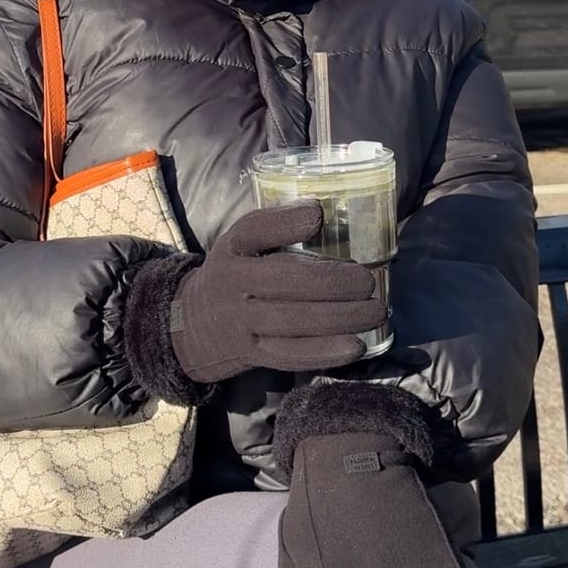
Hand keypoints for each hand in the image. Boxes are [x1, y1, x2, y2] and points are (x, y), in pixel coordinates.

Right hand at [170, 202, 385, 382]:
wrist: (192, 325)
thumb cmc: (235, 274)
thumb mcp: (241, 246)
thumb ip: (276, 231)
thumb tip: (331, 213)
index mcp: (232, 248)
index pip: (254, 229)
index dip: (285, 222)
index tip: (318, 215)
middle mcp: (232, 283)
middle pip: (283, 280)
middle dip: (332, 280)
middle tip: (368, 281)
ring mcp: (240, 321)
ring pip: (292, 321)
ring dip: (340, 317)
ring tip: (375, 310)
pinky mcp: (252, 353)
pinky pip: (290, 355)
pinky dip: (325, 351)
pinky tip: (356, 345)